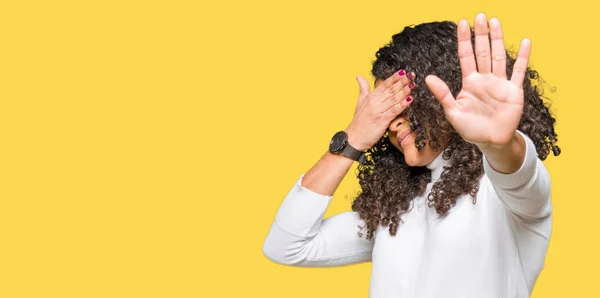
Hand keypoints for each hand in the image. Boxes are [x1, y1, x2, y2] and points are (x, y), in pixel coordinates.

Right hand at [346, 70, 414, 150]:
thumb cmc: (358, 122)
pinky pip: (394, 111)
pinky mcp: (382, 120)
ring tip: (413, 84)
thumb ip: (363, 89)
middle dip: (402, 82)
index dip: (394, 78)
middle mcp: (374, 102)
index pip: (384, 84)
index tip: (404, 71)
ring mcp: (378, 111)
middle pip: (391, 90)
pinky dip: (402, 105)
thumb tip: (359, 76)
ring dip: (404, 91)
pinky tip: (410, 99)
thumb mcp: (359, 102)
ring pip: (393, 99)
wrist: (354, 138)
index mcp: (370, 97)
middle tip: (413, 75)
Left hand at [425, 14, 529, 150]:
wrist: (490, 142)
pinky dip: (523, 57)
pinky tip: (526, 42)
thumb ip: (443, 94)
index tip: (462, 23)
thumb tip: (428, 78)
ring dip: (497, 39)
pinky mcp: (513, 91)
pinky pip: (519, 71)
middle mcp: (484, 79)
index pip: (466, 56)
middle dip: (480, 34)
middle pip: (482, 52)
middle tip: (479, 15)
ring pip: (498, 56)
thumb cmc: (470, 128)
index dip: (464, 40)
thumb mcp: (453, 112)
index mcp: (469, 82)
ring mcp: (500, 83)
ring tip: (495, 22)